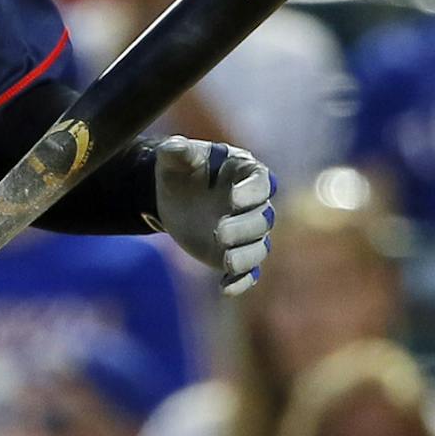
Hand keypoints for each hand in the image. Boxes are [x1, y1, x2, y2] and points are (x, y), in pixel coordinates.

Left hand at [153, 137, 272, 294]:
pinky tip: (226, 289)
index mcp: (244, 174)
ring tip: (226, 262)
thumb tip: (175, 146)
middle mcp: (252, 204)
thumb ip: (177, 152)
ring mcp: (246, 230)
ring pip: (259, 247)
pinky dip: (241, 281)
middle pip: (263, 219)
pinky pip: (248, 271)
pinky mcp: (235, 252)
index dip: (252, 191)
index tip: (233, 198)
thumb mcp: (173, 158)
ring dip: (245, 256)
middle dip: (244, 227)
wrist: (172, 196)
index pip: (261, 182)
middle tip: (220, 233)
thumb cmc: (180, 170)